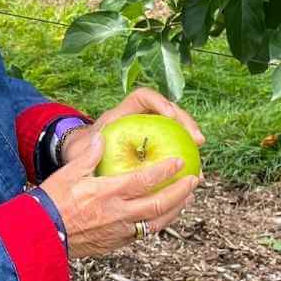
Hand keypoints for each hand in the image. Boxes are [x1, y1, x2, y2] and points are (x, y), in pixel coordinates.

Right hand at [40, 131, 198, 257]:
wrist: (41, 237)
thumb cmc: (51, 203)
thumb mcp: (67, 174)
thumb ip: (89, 156)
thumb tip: (102, 138)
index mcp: (107, 193)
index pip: (144, 180)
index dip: (165, 170)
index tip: (180, 162)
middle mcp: (118, 214)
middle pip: (159, 204)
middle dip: (181, 192)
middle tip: (195, 180)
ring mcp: (119, 232)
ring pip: (157, 223)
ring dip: (175, 209)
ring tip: (186, 198)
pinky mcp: (116, 244)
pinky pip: (144, 234)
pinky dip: (158, 224)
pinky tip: (162, 216)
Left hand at [60, 87, 205, 164]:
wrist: (84, 160)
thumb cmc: (82, 153)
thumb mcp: (81, 151)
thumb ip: (88, 149)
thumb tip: (93, 144)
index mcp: (122, 114)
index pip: (142, 97)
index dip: (158, 101)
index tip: (169, 114)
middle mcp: (140, 120)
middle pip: (169, 113)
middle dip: (186, 123)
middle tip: (198, 140)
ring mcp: (151, 133)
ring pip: (177, 134)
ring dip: (190, 149)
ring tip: (199, 168)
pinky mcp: (156, 149)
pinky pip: (175, 152)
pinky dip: (184, 166)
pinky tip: (191, 182)